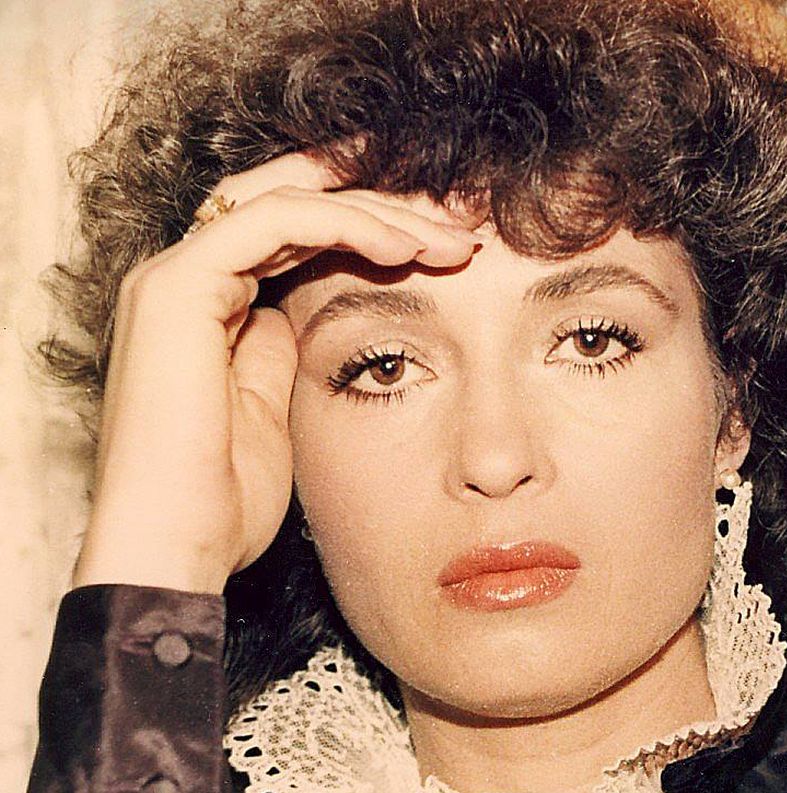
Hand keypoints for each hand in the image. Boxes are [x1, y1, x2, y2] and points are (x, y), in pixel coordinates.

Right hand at [73, 152, 481, 593]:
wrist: (175, 551)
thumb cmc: (227, 500)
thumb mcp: (276, 411)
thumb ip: (285, 353)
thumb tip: (312, 318)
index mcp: (210, 302)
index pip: (299, 231)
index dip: (374, 227)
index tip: (449, 250)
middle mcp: (187, 275)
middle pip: (299, 203)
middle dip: (386, 206)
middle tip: (461, 227)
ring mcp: (176, 275)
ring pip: (294, 201)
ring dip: (381, 214)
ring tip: (451, 243)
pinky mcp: (177, 286)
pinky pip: (276, 223)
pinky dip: (347, 226)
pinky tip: (406, 250)